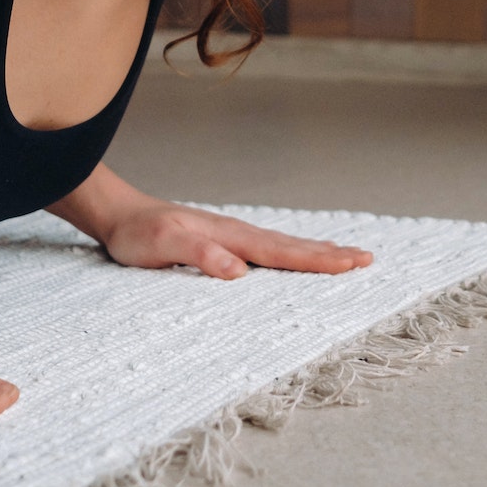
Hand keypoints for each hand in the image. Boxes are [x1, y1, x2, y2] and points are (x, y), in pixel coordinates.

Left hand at [100, 203, 373, 279]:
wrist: (119, 215)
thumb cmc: (138, 235)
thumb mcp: (164, 246)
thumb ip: (201, 256)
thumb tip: (240, 272)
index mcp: (231, 236)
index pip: (283, 252)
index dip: (319, 260)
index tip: (352, 263)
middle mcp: (238, 233)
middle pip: (293, 245)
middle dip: (331, 254)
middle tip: (367, 259)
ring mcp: (232, 236)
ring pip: (284, 245)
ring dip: (316, 251)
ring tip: (346, 256)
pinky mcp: (223, 242)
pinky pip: (268, 248)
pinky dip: (292, 252)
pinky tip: (295, 256)